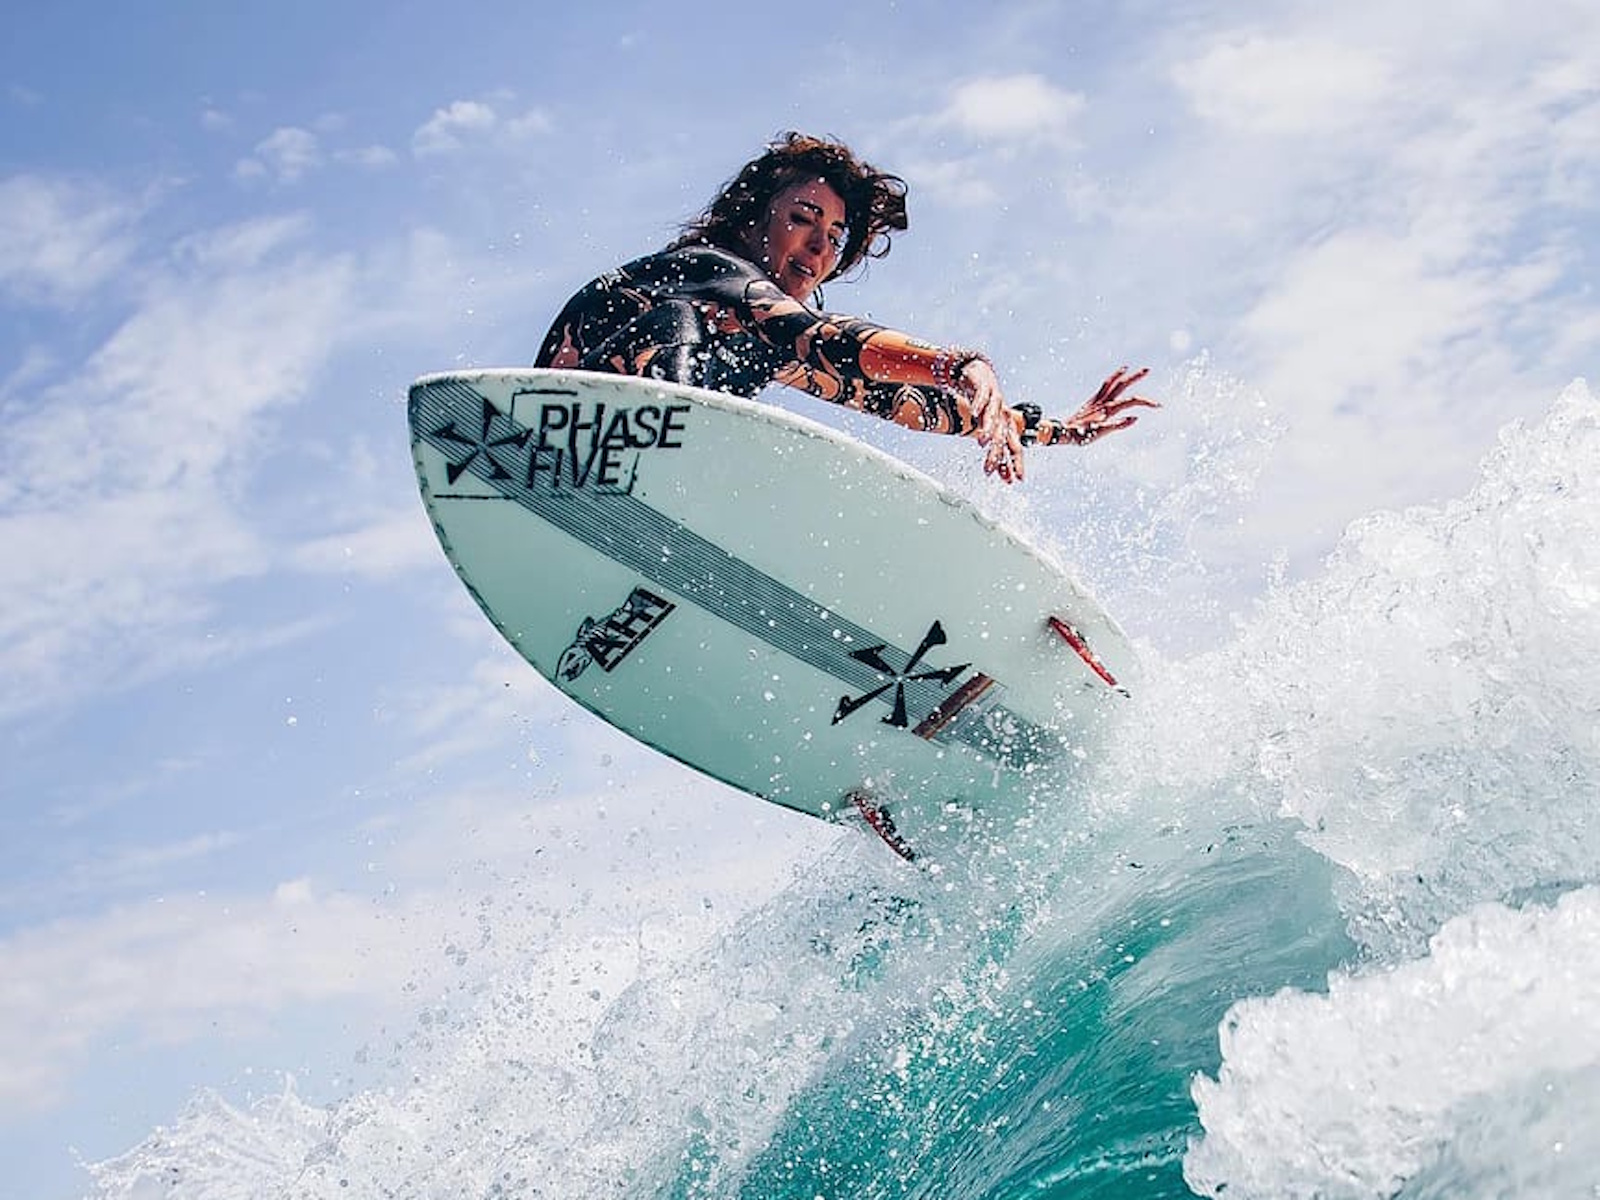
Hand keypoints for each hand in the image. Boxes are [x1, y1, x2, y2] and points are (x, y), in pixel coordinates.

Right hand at [957, 357, 1024, 483]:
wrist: (979, 374)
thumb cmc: (985, 405)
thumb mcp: (990, 428)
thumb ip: (994, 447)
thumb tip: (996, 473)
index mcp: (1007, 426)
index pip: (1015, 447)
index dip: (1016, 463)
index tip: (1015, 480)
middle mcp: (1003, 415)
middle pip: (1002, 437)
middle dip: (998, 454)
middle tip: (990, 469)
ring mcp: (995, 401)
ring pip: (993, 418)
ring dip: (988, 431)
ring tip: (982, 444)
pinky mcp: (984, 387)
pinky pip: (981, 397)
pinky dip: (978, 405)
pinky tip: (974, 413)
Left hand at [1060, 366, 1159, 443]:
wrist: (1063, 432)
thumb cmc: (1081, 435)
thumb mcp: (1100, 433)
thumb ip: (1117, 425)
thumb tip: (1135, 418)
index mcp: (1108, 409)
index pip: (1131, 401)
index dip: (1146, 402)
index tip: (1158, 406)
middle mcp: (1103, 401)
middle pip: (1122, 385)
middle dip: (1135, 377)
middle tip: (1148, 369)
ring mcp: (1097, 399)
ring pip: (1113, 382)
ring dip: (1124, 374)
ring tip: (1131, 368)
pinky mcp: (1093, 400)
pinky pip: (1105, 385)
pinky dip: (1113, 378)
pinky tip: (1118, 375)